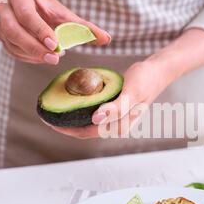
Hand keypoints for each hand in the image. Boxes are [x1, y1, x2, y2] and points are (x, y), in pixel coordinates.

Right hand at [0, 0, 110, 64]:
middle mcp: (5, 9)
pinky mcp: (3, 40)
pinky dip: (30, 58)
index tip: (55, 44)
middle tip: (54, 59)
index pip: (27, 15)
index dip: (40, 31)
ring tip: (52, 57)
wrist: (25, 6)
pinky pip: (14, 52)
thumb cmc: (46, 9)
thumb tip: (106, 39)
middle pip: (14, 31)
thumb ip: (84, 27)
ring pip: (13, 44)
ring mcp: (1, 26)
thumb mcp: (65, 14)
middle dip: (35, 47)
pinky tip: (43, 57)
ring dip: (34, 54)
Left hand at [50, 60, 173, 138]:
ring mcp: (115, 119)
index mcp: (120, 126)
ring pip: (87, 123)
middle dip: (65, 124)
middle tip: (46, 113)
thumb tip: (95, 119)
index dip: (66, 129)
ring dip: (71, 117)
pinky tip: (71, 100)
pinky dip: (80, 109)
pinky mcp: (114, 110)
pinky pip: (92, 113)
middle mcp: (116, 126)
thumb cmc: (146, 80)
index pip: (86, 132)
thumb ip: (115, 108)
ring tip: (55, 108)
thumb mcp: (131, 92)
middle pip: (84, 130)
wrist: (157, 71)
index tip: (49, 120)